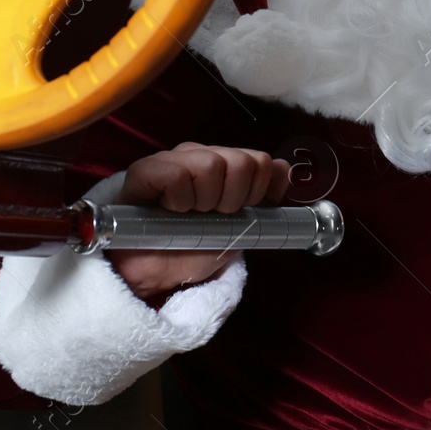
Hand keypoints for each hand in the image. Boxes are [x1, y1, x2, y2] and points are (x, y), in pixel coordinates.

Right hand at [104, 143, 291, 302]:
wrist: (151, 274)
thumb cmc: (192, 247)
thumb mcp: (238, 227)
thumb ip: (263, 199)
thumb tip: (285, 170)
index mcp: (227, 164)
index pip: (264, 162)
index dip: (258, 194)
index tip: (239, 214)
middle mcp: (202, 154)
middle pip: (244, 162)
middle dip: (233, 201)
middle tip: (210, 217)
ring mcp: (174, 159)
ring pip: (212, 164)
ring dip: (204, 201)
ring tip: (188, 215)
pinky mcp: (145, 170)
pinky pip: (177, 174)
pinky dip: (178, 199)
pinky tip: (168, 210)